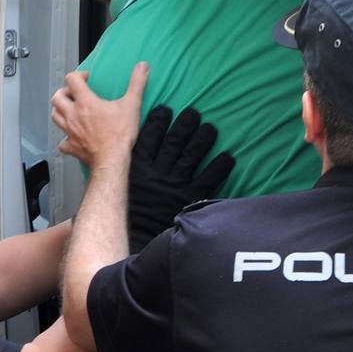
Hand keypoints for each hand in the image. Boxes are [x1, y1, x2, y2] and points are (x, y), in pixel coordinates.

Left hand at [51, 63, 147, 167]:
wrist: (112, 159)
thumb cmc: (120, 133)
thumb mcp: (132, 105)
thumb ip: (137, 83)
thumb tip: (142, 66)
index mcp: (85, 102)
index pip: (72, 80)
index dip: (78, 75)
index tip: (87, 79)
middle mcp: (73, 115)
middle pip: (57, 98)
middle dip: (64, 92)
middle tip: (74, 94)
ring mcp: (70, 132)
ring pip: (55, 116)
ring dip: (60, 111)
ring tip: (70, 110)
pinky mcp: (72, 147)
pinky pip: (62, 142)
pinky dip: (65, 139)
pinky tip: (72, 138)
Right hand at [127, 105, 235, 251]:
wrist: (139, 241)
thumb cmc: (131, 215)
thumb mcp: (124, 189)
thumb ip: (133, 172)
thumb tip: (135, 153)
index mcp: (138, 168)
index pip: (149, 138)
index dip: (158, 121)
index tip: (166, 110)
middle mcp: (157, 172)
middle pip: (174, 141)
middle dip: (185, 124)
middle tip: (194, 113)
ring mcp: (175, 184)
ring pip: (191, 155)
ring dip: (202, 139)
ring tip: (210, 128)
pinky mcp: (190, 197)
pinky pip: (208, 178)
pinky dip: (219, 167)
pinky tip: (227, 157)